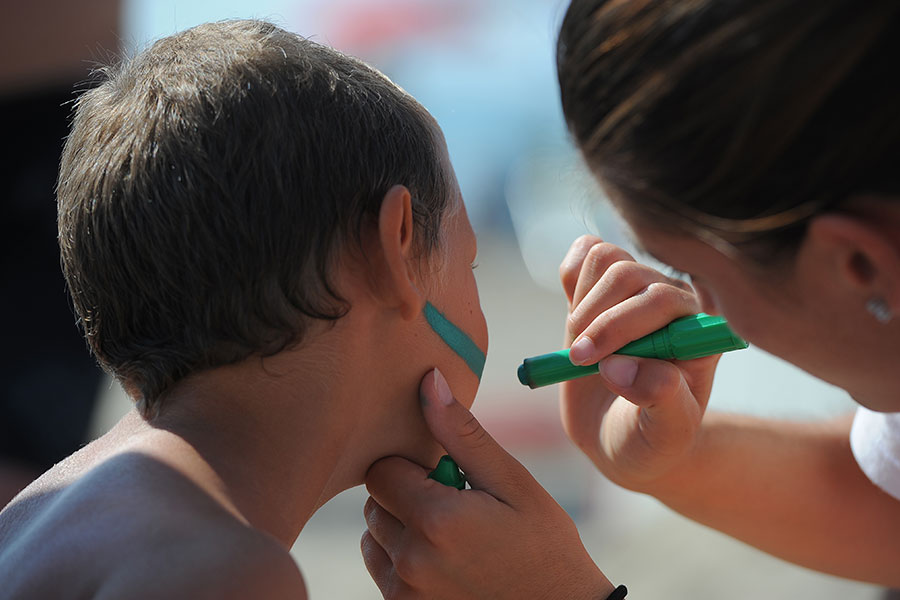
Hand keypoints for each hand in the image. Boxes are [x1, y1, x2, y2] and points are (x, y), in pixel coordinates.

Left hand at [362, 369, 613, 599]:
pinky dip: (403, 559)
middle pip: (375, 502)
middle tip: (456, 506)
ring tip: (452, 536)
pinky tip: (445, 561)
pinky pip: (382, 570)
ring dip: (401, 527)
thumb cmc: (543, 544)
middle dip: (407, 494)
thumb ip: (462, 433)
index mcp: (436, 520)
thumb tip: (428, 379)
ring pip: (374, 535)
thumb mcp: (512, 483)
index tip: (449, 477)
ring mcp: (405, 593)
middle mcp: (411, 561)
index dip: (413, 466)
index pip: (381, 470)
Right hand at [558, 235, 719, 490]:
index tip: (594, 362)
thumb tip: (621, 366)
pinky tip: (573, 316)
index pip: (664, 298)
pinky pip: (585, 252)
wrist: (622, 436)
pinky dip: (570, 275)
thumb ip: (659, 398)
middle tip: (580, 361)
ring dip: (582, 304)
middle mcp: (674, 301)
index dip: (622, 324)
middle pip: (628, 274)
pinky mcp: (605, 285)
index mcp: (699, 332)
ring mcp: (639, 288)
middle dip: (597, 320)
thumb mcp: (665, 434)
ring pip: (605, 259)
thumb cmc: (651, 440)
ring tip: (580, 349)